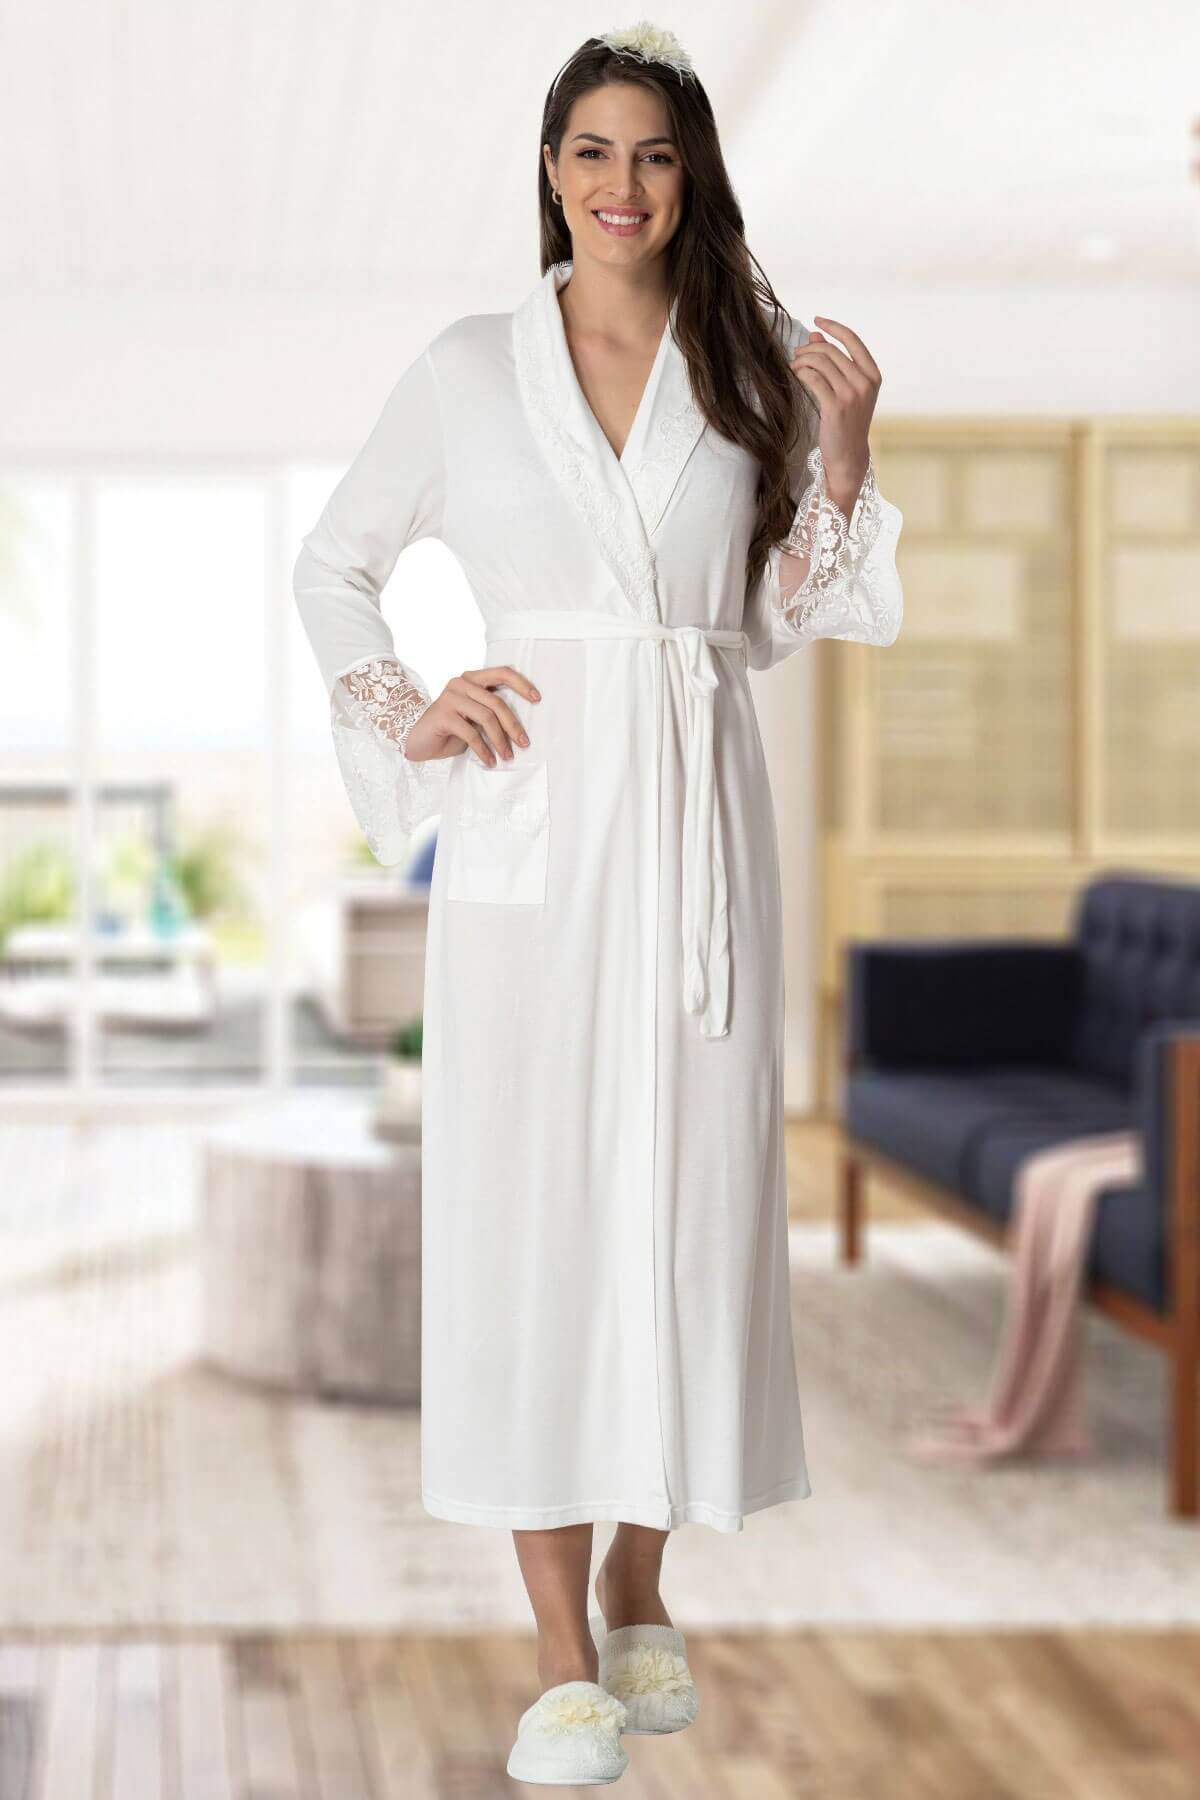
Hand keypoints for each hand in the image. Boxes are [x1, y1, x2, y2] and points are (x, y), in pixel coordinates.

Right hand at [404, 664, 540, 767]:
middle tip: (524, 743)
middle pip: (497, 702)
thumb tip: (520, 726)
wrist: (418, 741)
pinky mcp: (443, 715)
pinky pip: (471, 733)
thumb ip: (491, 712)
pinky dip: (483, 750)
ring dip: (500, 741)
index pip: (502, 673)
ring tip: (507, 756)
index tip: (537, 699)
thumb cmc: (450, 730)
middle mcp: (460, 683)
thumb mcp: (474, 718)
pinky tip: (489, 761)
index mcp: (471, 679)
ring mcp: (450, 697)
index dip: (522, 684)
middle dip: (513, 725)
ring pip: (486, 717)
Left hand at [789, 315, 880, 491]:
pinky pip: (813, 379)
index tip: (817, 320)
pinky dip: (801, 373)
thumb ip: (834, 361)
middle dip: (809, 349)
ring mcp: (851, 395)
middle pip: (831, 351)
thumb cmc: (846, 421)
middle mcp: (865, 382)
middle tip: (796, 355)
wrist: (849, 455)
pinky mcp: (835, 407)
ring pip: (821, 363)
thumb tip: (815, 335)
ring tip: (794, 366)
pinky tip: (796, 375)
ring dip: (802, 360)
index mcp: (873, 374)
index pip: (853, 340)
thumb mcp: (847, 389)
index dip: (833, 327)